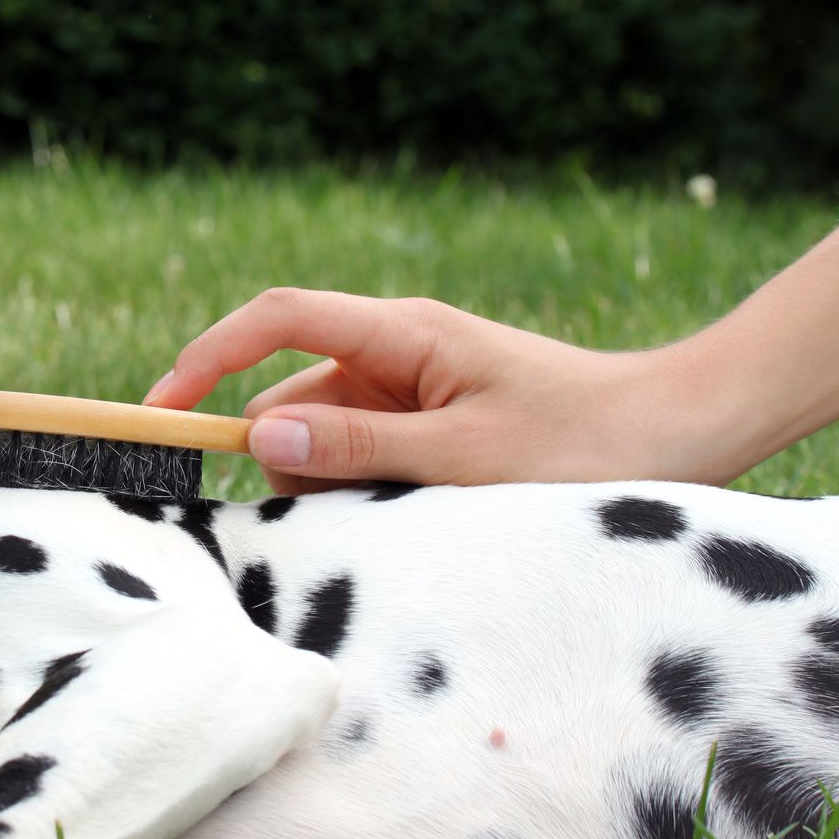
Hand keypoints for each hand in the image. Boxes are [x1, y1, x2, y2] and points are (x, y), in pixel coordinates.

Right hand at [145, 288, 721, 493]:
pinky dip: (362, 486)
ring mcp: (413, 384)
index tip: (162, 411)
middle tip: (317, 513)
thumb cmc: (580, 438)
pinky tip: (403, 517)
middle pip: (294, 393)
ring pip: (327, 432)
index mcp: (401, 332)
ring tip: (394, 518)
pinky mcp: (432, 418)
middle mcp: (397, 348)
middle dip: (283, 455)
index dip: (209, 357)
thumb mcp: (463, 456)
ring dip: (329, 481)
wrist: (676, 430)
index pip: (277, 320)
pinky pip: (366, 449)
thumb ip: (358, 448)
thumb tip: (258, 440)